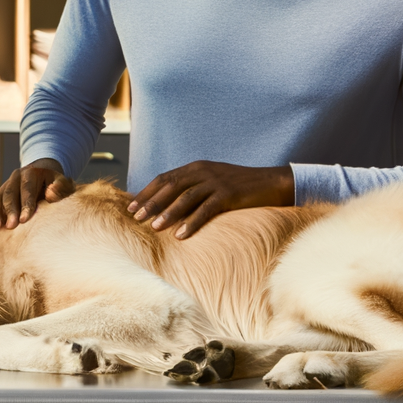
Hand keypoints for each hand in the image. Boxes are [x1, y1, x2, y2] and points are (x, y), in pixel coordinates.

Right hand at [0, 159, 73, 228]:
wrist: (45, 175)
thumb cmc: (56, 184)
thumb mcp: (63, 183)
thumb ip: (60, 188)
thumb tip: (50, 194)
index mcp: (31, 172)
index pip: (27, 189)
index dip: (25, 205)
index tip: (24, 220)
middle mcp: (16, 176)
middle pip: (10, 193)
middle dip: (10, 211)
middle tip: (11, 226)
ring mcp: (7, 184)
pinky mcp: (1, 192)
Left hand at [129, 161, 293, 238]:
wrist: (272, 183)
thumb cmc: (238, 187)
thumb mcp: (211, 182)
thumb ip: (191, 188)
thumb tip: (166, 206)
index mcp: (195, 167)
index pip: (164, 179)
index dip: (146, 193)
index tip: (130, 206)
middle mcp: (202, 172)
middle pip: (170, 187)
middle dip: (151, 203)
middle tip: (136, 218)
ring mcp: (216, 182)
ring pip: (185, 198)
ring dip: (168, 213)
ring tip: (154, 227)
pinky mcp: (229, 195)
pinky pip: (206, 210)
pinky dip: (192, 223)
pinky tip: (181, 235)